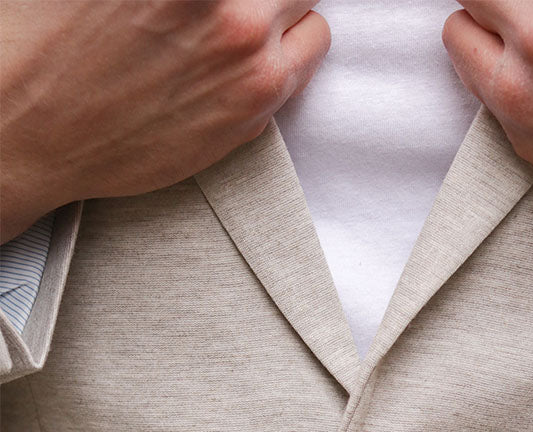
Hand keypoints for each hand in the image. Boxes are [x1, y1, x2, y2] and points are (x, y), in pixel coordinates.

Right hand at [0, 0, 329, 241]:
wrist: (31, 129)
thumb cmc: (48, 34)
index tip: (220, 1)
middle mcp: (229, 9)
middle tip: (230, 7)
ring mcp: (248, 63)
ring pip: (312, 16)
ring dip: (286, 11)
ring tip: (250, 17)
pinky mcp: (252, 112)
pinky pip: (301, 66)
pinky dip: (284, 52)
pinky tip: (241, 53)